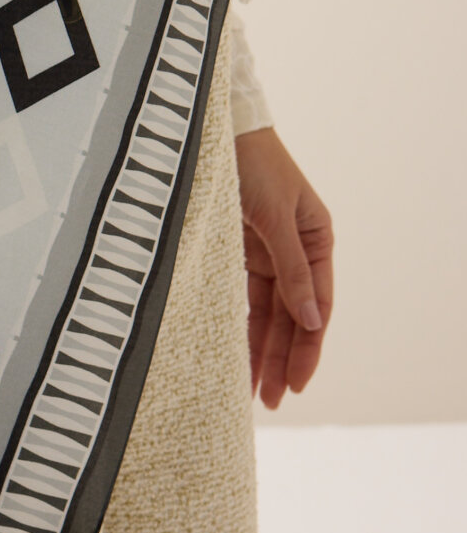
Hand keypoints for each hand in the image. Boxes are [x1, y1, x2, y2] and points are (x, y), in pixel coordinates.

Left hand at [234, 127, 333, 408]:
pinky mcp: (237, 251)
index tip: (297, 383)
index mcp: (316, 239)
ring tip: (255, 393)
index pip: (318, 306)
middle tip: (273, 401)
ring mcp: (267, 252)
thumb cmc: (252, 163)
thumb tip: (311, 320)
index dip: (309, 347)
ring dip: (263, 351)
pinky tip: (237, 355)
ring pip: (269, 313)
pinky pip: (244, 298)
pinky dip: (243, 326)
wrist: (214, 130)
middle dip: (284, 360)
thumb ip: (292, 268)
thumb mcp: (275, 215)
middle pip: (294, 317)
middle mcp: (295, 250)